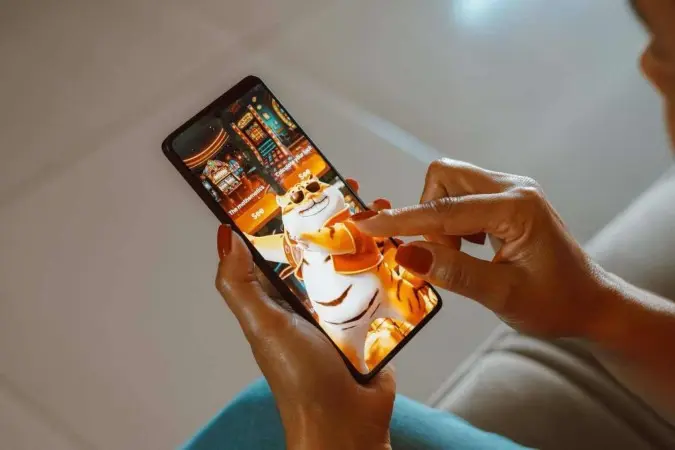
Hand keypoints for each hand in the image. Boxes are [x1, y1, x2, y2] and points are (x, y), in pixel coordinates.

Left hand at [215, 180, 394, 449]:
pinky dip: (393, 264)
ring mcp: (344, 306)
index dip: (285, 213)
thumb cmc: (301, 380)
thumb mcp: (263, 325)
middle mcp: (310, 297)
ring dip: (367, 235)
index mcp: (278, 295)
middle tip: (348, 188)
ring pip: (355, 260)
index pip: (279, 244)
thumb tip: (224, 236)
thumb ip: (239, 284)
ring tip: (381, 208)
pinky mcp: (375, 318)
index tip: (297, 181)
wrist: (348, 425)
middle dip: (333, 217)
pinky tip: (405, 244)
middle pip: (321, 246)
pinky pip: (384, 283)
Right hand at [354, 159, 610, 338]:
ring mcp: (512, 190)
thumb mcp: (502, 295)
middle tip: (441, 254)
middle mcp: (513, 187)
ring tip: (461, 256)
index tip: (367, 224)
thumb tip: (406, 254)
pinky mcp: (508, 199)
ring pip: (451, 185)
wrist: (591, 302)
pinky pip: (462, 197)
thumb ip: (454, 272)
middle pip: (445, 178)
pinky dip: (453, 221)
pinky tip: (470, 248)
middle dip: (427, 213)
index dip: (402, 220)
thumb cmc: (555, 303)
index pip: (444, 210)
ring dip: (440, 219)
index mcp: (516, 208)